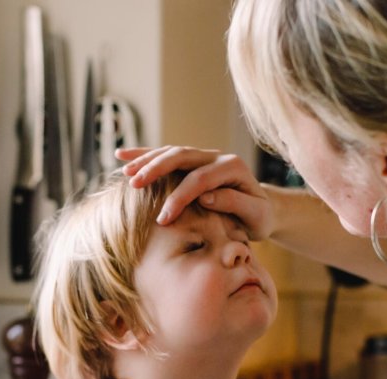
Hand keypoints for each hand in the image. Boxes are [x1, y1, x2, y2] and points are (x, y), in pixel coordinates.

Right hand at [115, 146, 275, 238]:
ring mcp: (203, 157)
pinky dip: (144, 154)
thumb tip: (206, 197)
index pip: (200, 179)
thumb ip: (234, 203)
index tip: (163, 219)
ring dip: (146, 160)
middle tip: (135, 185)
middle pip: (181, 156)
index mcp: (232, 167)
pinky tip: (122, 156)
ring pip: (170, 152)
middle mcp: (216, 156)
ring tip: (125, 173)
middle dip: (156, 169)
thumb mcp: (256, 215)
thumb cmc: (259, 217)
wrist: (263, 209)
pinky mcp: (192, 162)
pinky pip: (165, 154)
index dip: (180, 197)